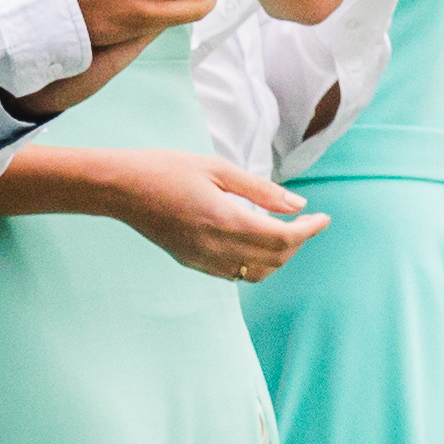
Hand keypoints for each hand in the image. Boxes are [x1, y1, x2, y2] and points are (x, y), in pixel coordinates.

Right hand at [82, 148, 322, 282]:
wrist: (120, 189)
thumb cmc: (168, 169)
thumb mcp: (219, 169)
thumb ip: (261, 191)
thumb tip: (299, 205)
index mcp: (226, 221)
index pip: (284, 239)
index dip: (310, 231)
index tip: (324, 218)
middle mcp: (216, 248)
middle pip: (275, 259)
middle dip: (298, 243)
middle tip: (307, 221)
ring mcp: (202, 260)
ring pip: (256, 273)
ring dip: (278, 257)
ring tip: (285, 231)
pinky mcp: (191, 262)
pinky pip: (234, 274)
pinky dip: (255, 263)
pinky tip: (255, 241)